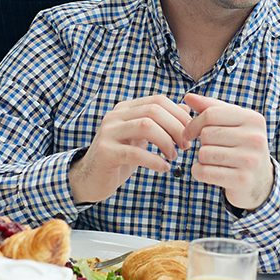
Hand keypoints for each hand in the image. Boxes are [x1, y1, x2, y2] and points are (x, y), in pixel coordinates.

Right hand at [68, 95, 190, 203]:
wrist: (89, 179)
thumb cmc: (120, 157)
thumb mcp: (140, 137)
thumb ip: (159, 122)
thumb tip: (185, 108)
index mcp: (125, 108)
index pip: (158, 100)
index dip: (178, 115)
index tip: (189, 133)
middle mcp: (115, 116)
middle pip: (154, 111)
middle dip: (175, 128)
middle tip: (184, 146)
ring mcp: (108, 133)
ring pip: (146, 126)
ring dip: (166, 142)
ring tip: (173, 156)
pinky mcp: (106, 152)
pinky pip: (136, 153)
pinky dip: (155, 160)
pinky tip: (164, 168)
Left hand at [183, 92, 273, 211]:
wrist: (260, 181)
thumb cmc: (241, 146)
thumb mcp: (232, 123)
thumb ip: (211, 108)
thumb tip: (188, 97)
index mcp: (253, 119)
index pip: (211, 114)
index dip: (193, 123)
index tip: (189, 132)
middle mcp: (255, 138)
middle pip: (206, 134)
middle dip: (202, 143)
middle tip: (210, 149)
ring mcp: (250, 160)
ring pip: (204, 154)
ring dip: (201, 159)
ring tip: (212, 161)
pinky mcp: (242, 180)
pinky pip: (204, 172)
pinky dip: (199, 172)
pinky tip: (207, 172)